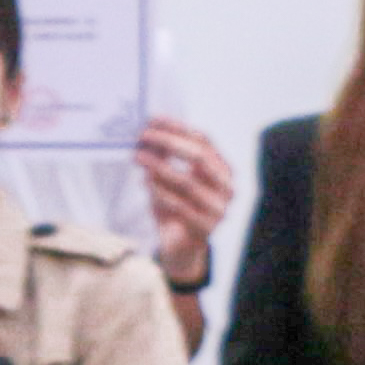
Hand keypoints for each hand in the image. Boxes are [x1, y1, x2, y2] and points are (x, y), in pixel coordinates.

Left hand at [134, 118, 233, 285]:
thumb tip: (147, 132)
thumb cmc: (176, 205)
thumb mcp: (168, 177)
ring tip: (138, 157)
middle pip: (199, 157)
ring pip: (188, 181)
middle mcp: (226, 187)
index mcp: (222, 169)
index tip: (153, 119)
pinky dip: (161, 192)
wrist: (181, 245)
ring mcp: (219, 208)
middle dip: (169, 143)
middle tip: (143, 136)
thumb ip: (163, 157)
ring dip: (159, 166)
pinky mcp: (205, 228)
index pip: (203, 140)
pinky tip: (146, 183)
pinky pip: (180, 206)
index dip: (178, 128)